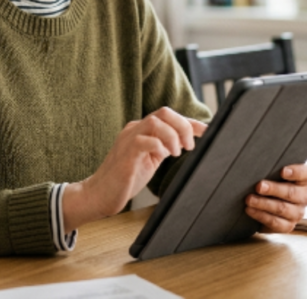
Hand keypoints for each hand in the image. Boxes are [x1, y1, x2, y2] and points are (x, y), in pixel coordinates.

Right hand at [63, 107, 206, 231]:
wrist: (99, 194)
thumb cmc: (125, 178)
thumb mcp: (151, 159)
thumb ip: (164, 147)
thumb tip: (186, 142)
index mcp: (142, 130)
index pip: (169, 116)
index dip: (190, 122)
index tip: (206, 131)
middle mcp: (135, 129)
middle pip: (164, 112)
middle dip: (183, 126)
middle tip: (189, 146)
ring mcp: (129, 139)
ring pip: (156, 122)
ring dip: (173, 136)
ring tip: (176, 153)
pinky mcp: (126, 154)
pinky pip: (145, 140)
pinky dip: (159, 146)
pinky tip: (163, 157)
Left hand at [244, 164, 306, 233]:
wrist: (265, 205)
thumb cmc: (270, 182)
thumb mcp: (273, 173)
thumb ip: (270, 167)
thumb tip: (255, 163)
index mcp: (304, 180)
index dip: (296, 172)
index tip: (282, 171)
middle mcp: (303, 197)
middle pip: (292, 192)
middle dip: (273, 189)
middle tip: (259, 186)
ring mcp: (297, 213)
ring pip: (282, 208)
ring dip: (263, 203)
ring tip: (249, 199)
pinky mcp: (288, 226)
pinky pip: (275, 222)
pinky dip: (261, 215)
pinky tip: (250, 210)